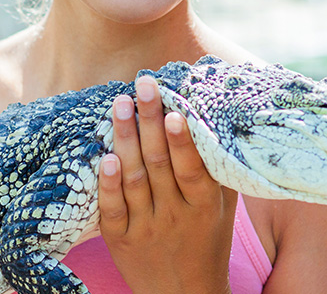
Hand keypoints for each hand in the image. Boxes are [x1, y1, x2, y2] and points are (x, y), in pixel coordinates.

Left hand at [98, 76, 235, 293]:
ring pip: (134, 179)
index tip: (175, 110)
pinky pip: (113, 209)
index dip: (182, 140)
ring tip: (119, 104)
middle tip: (142, 85)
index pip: (192, 168)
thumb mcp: (222, 208)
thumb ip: (217, 168)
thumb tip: (213, 116)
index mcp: (204, 206)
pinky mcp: (121, 240)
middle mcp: (176, 215)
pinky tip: (105, 157)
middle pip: (159, 164)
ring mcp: (147, 228)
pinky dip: (108, 184)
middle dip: (150, 121)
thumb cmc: (206, 241)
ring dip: (125, 139)